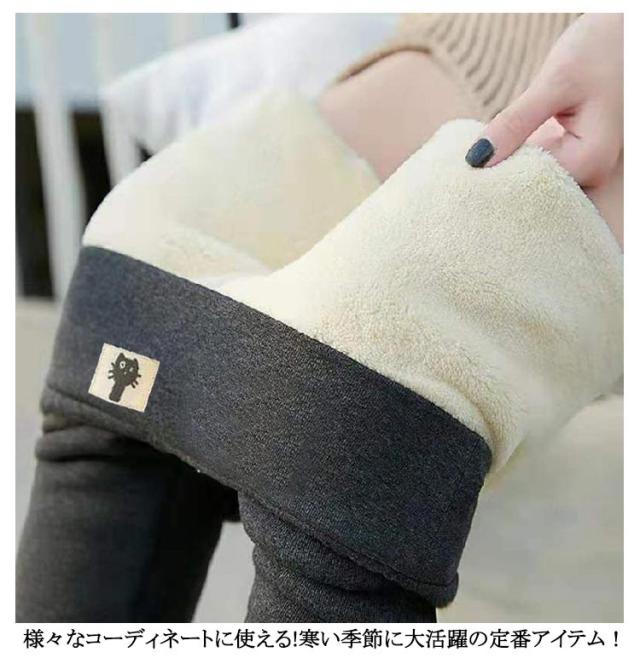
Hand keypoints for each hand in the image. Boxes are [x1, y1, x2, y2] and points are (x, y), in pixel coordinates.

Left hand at [465, 14, 622, 188]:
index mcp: (590, 162)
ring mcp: (583, 164)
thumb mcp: (555, 83)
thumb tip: (475, 160)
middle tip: (462, 173)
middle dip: (498, 178)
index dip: (494, 182)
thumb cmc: (604, 48)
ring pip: (531, 177)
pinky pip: (537, 163)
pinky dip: (515, 156)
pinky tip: (493, 150)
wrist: (630, 30)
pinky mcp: (573, 153)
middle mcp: (591, 171)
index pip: (528, 187)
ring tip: (473, 165)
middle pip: (531, 187)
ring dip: (504, 167)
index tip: (463, 177)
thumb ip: (515, 123)